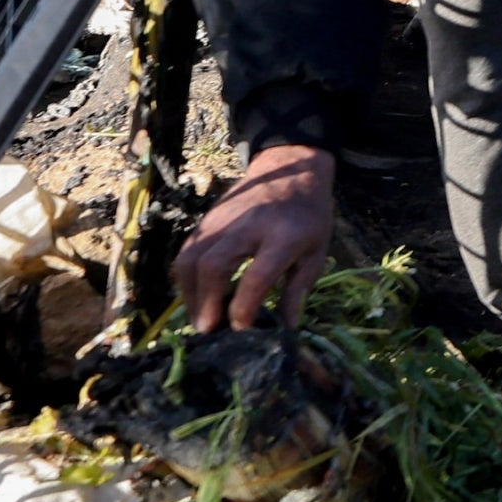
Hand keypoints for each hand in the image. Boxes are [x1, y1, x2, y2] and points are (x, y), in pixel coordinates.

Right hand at [175, 145, 336, 331]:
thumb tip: (285, 332)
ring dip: (190, 295)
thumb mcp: (316, 252)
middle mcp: (247, 225)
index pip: (257, 275)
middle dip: (206, 303)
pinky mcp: (205, 220)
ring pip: (189, 259)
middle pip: (212, 265)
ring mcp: (221, 220)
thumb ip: (298, 291)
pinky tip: (197, 297)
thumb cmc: (308, 216)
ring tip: (201, 318)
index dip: (244, 306)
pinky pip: (185, 253)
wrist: (291, 169)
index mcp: (284, 234)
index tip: (241, 328)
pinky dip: (186, 279)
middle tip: (210, 331)